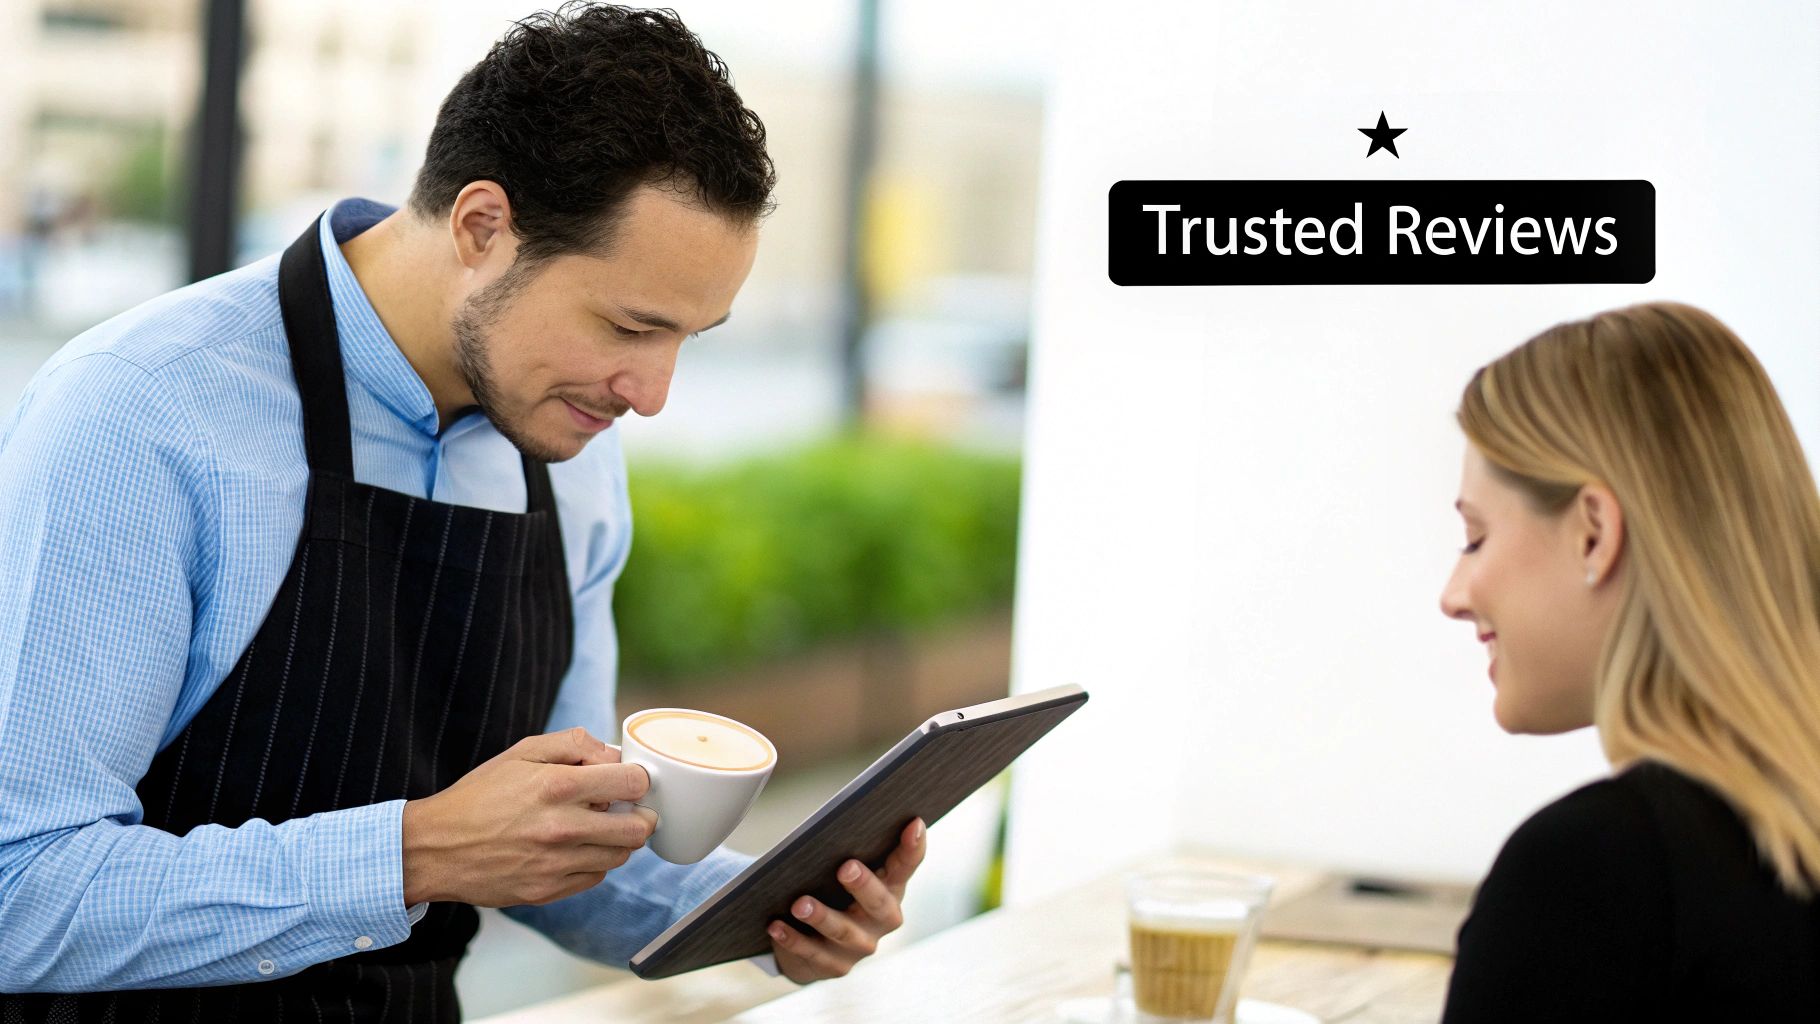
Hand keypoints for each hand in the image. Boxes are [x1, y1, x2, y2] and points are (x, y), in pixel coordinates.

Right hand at [400, 727, 656, 906]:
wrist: (434, 848)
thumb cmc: (478, 797)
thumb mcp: (521, 752)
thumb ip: (574, 744)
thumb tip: (614, 754)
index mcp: (557, 786)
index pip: (633, 783)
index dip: (639, 780)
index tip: (630, 781)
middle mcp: (561, 828)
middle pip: (638, 828)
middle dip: (640, 815)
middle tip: (628, 809)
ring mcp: (556, 864)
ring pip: (620, 856)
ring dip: (617, 840)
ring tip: (597, 827)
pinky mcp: (548, 892)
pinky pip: (595, 877)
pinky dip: (593, 862)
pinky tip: (574, 849)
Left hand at [766, 818, 926, 982]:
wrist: (818, 946)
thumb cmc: (834, 892)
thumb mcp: (848, 873)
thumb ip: (852, 851)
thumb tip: (837, 822)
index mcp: (891, 888)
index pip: (906, 865)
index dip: (913, 846)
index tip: (913, 822)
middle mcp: (882, 919)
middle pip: (879, 903)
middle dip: (863, 885)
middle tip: (845, 867)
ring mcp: (860, 945)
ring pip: (842, 931)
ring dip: (821, 917)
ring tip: (800, 904)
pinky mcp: (836, 965)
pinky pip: (812, 953)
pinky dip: (792, 939)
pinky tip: (776, 926)